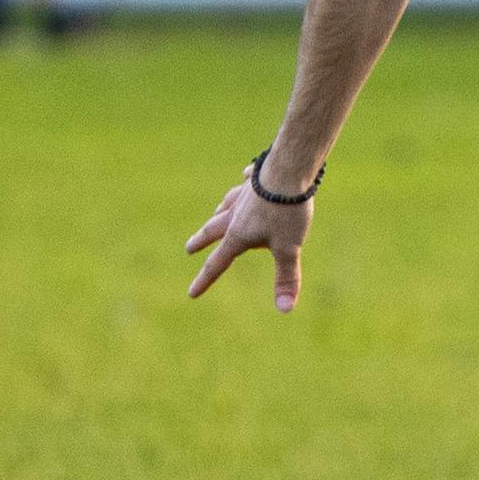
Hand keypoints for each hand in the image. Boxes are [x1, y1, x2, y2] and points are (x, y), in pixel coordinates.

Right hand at [185, 164, 313, 311]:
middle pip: (213, 230)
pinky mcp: (258, 177)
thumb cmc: (287, 212)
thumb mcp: (289, 249)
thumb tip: (285, 310)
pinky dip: (244, 182)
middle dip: (201, 241)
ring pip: (226, 205)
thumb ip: (286, 278)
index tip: (191, 293)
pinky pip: (247, 181)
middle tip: (188, 248)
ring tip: (216, 213)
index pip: (218, 263)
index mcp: (238, 234)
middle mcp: (236, 214)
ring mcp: (245, 194)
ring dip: (219, 212)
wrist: (289, 169)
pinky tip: (245, 177)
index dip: (205, 280)